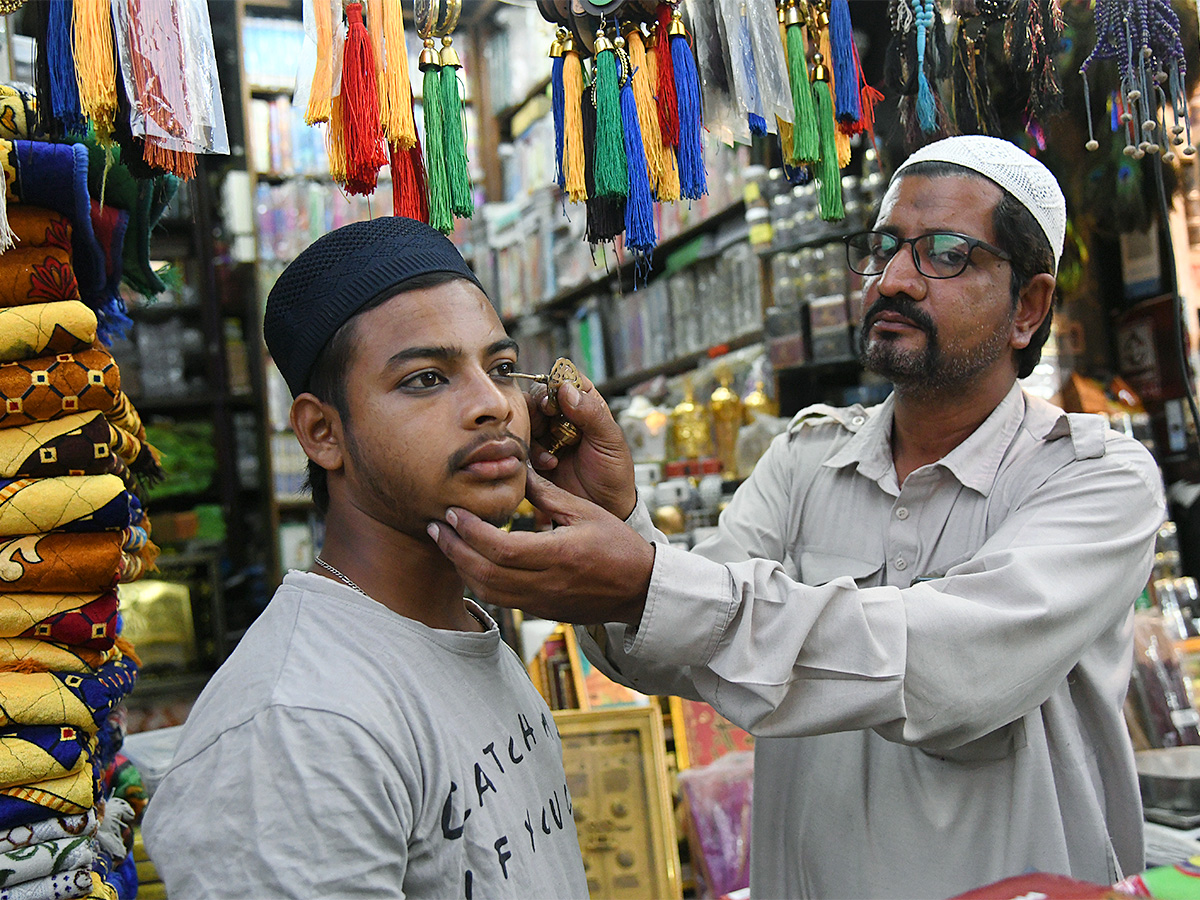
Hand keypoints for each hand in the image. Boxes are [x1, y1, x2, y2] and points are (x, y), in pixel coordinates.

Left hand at [428, 470, 653, 624]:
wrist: (639, 589)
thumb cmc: (618, 546)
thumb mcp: (586, 511)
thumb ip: (547, 494)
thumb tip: (516, 470)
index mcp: (559, 554)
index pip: (501, 548)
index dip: (470, 531)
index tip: (454, 512)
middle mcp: (547, 583)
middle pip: (485, 573)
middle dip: (454, 549)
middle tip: (436, 526)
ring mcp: (542, 601)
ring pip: (487, 591)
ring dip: (461, 567)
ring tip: (447, 542)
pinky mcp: (540, 611)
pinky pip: (499, 600)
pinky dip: (478, 580)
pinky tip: (470, 561)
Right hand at [526, 373, 637, 519]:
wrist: (604, 509)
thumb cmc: (614, 473)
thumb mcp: (610, 442)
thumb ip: (591, 414)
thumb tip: (566, 390)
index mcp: (587, 405)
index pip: (567, 379)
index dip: (557, 385)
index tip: (556, 399)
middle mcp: (564, 416)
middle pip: (540, 396)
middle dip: (540, 409)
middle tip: (548, 422)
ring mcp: (548, 435)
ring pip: (526, 418)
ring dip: (533, 431)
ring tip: (551, 453)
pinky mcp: (535, 455)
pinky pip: (521, 443)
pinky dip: (531, 452)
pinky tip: (549, 464)